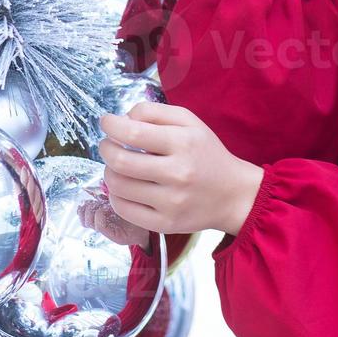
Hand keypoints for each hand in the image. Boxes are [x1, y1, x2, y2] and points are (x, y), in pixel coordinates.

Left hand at [98, 102, 264, 236]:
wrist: (232, 195)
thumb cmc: (205, 153)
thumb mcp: (189, 122)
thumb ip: (154, 113)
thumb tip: (122, 119)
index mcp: (184, 143)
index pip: (133, 133)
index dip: (111, 126)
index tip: (106, 122)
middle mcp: (178, 173)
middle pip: (120, 161)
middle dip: (105, 149)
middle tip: (107, 145)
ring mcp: (171, 202)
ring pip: (118, 186)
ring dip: (108, 171)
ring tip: (117, 166)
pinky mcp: (165, 224)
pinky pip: (124, 210)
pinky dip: (115, 196)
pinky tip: (124, 187)